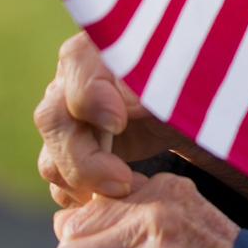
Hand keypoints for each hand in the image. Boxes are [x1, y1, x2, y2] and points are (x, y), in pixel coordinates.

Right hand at [35, 31, 186, 206]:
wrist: (197, 112)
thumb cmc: (196, 85)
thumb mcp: (187, 79)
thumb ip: (161, 82)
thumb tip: (130, 105)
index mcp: (103, 48)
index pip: (76, 64)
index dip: (91, 96)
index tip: (119, 122)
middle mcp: (74, 81)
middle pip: (54, 119)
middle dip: (85, 160)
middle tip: (125, 182)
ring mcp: (68, 119)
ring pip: (51, 157)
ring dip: (85, 184)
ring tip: (131, 190)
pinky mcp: (73, 151)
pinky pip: (60, 181)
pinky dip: (84, 197)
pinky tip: (119, 199)